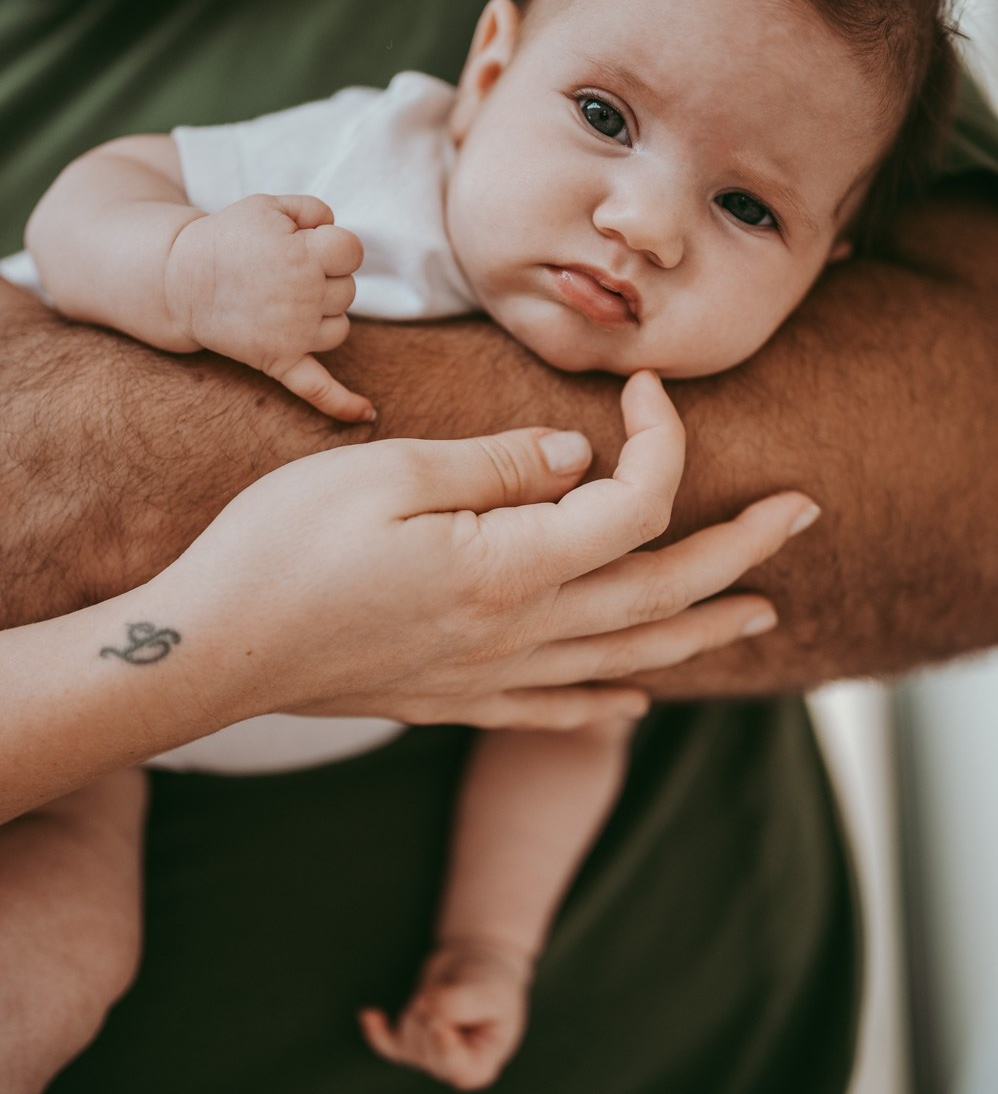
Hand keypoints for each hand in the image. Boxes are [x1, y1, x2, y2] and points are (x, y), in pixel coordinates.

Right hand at [159, 372, 819, 731]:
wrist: (212, 650)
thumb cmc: (281, 551)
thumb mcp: (385, 476)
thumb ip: (494, 466)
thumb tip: (573, 457)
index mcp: (509, 565)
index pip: (634, 504)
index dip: (662, 441)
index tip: (644, 386)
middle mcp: (519, 632)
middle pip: (660, 591)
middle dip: (741, 549)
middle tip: (801, 513)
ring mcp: (491, 676)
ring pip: (629, 656)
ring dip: (702, 628)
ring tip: (761, 613)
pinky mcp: (456, 700)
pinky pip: (558, 708)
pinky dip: (611, 701)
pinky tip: (638, 698)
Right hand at [165, 193, 373, 420]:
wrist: (180, 280)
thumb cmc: (228, 238)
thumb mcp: (268, 205)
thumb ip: (313, 210)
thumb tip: (337, 230)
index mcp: (303, 256)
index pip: (352, 250)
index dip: (333, 244)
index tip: (307, 243)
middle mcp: (303, 298)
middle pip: (347, 289)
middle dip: (324, 276)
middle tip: (282, 271)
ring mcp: (293, 335)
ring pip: (340, 328)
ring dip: (323, 315)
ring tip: (285, 301)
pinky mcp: (280, 361)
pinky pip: (319, 389)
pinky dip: (343, 404)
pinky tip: (369, 415)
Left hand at [358, 941, 532, 1089]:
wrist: (479, 963)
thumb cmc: (493, 981)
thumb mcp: (489, 990)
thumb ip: (461, 1004)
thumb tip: (427, 1009)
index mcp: (482, 1064)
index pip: (456, 1068)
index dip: (443, 1047)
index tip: (438, 1025)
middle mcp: (453, 1068)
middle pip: (426, 1048)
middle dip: (431, 1013)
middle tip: (447, 990)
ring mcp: (428, 1057)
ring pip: (407, 1036)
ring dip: (420, 1005)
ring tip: (442, 991)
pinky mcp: (408, 1041)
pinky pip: (386, 1043)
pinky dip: (376, 1031)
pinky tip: (368, 1015)